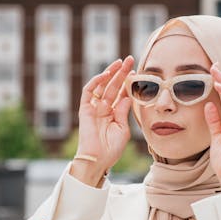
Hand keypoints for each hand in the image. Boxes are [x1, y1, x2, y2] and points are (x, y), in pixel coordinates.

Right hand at [73, 57, 133, 181]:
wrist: (98, 160)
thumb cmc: (111, 149)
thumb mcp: (123, 129)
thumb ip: (124, 112)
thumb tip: (128, 96)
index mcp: (114, 113)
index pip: (121, 93)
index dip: (128, 83)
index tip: (136, 72)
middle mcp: (104, 108)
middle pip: (113, 86)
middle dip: (121, 72)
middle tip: (130, 59)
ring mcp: (94, 108)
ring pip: (102, 86)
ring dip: (110, 73)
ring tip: (119, 62)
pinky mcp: (84, 110)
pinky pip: (88, 92)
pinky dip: (95, 82)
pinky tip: (105, 75)